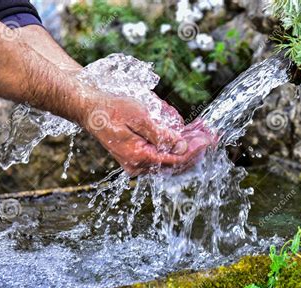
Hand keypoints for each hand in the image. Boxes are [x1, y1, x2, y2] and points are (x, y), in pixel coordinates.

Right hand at [81, 96, 209, 175]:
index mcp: (138, 158)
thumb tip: (182, 146)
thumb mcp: (139, 117)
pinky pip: (162, 154)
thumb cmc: (111, 109)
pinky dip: (176, 145)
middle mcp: (138, 165)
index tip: (209, 139)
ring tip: (202, 132)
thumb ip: (161, 134)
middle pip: (176, 163)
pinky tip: (186, 132)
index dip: (194, 150)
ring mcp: (138, 162)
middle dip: (195, 149)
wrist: (89, 109)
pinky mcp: (138, 156)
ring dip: (188, 146)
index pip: (175, 160)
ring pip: (171, 159)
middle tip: (211, 135)